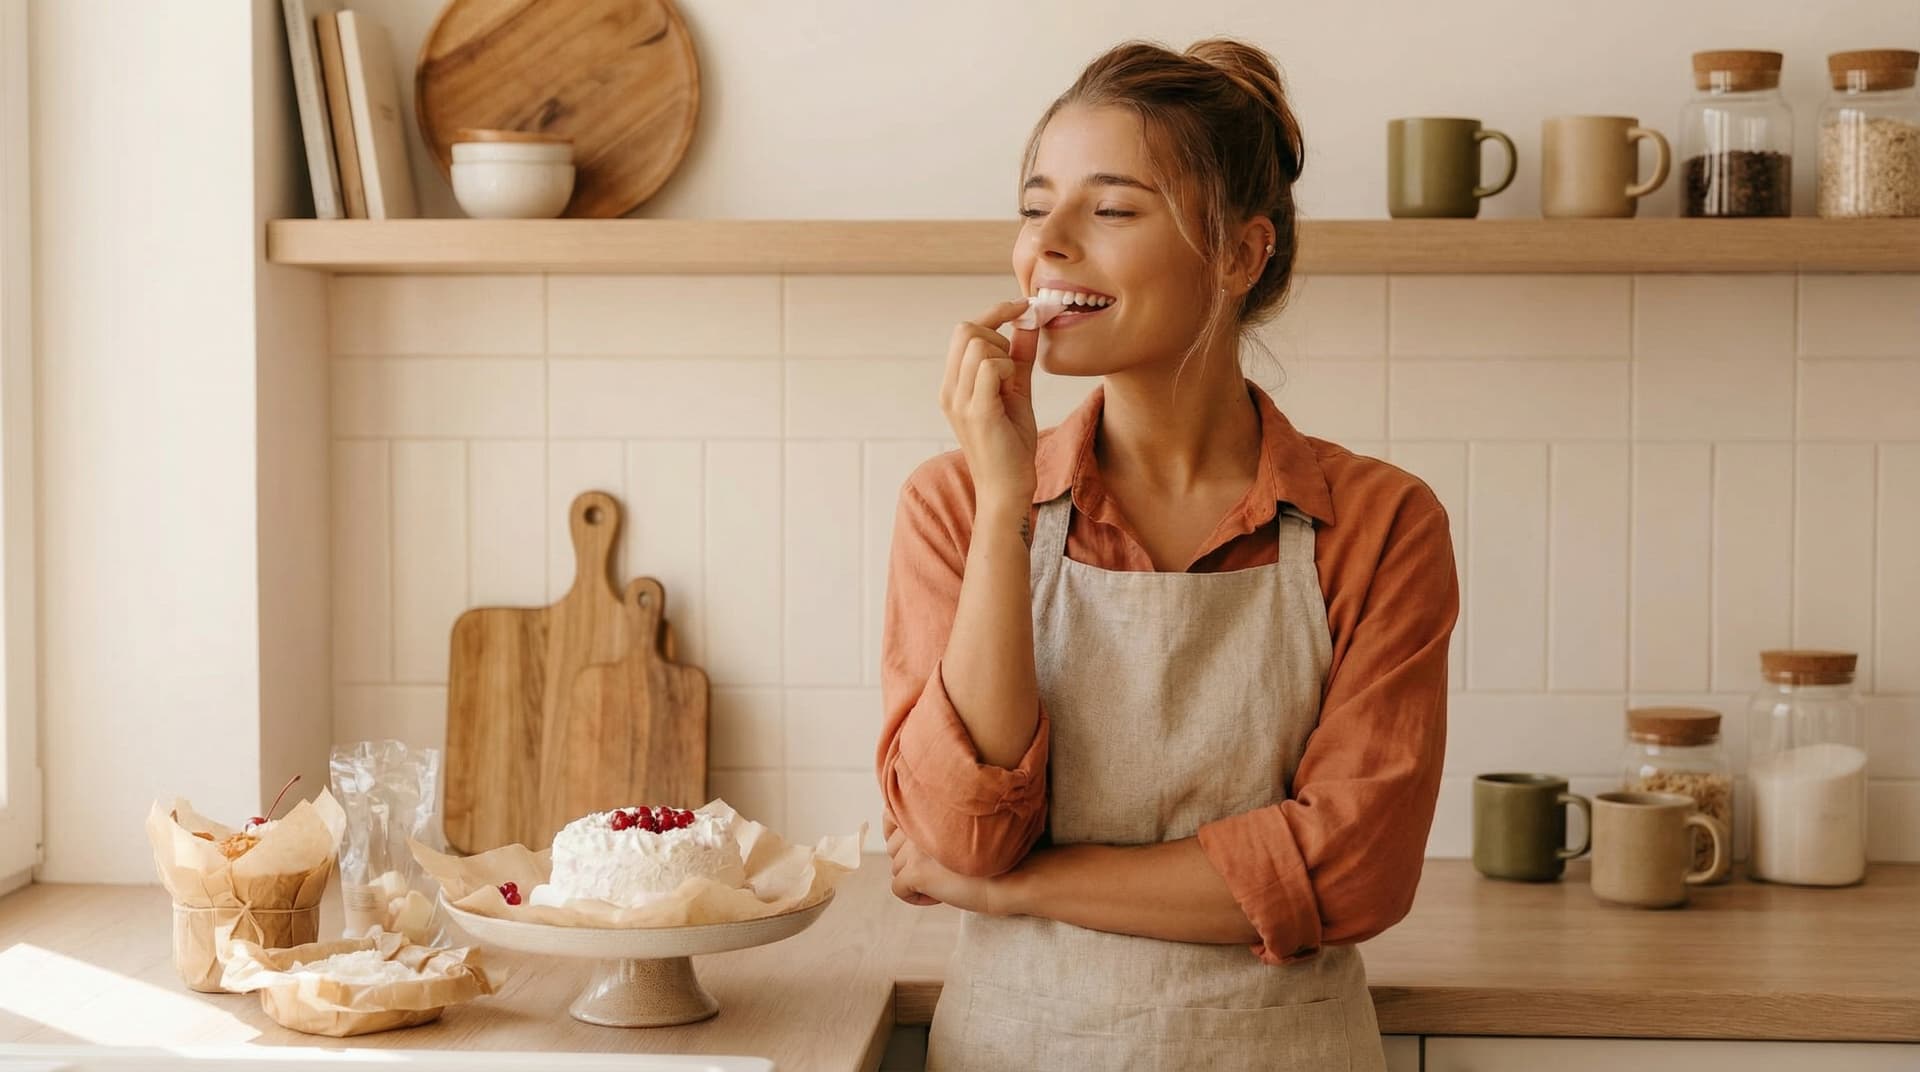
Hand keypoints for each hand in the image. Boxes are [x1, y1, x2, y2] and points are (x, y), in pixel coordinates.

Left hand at [884, 811, 1002, 914]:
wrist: (1013, 875)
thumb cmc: (994, 855)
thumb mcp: (959, 831)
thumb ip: (932, 827)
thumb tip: (899, 840)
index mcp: (927, 806)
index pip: (890, 817)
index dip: (899, 835)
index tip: (919, 849)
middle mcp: (918, 821)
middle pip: (893, 848)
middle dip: (912, 862)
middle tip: (944, 869)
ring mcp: (915, 846)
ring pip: (896, 869)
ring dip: (917, 879)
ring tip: (946, 881)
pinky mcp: (916, 870)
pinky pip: (899, 889)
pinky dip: (916, 897)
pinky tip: (940, 896)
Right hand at [940, 298, 1039, 510]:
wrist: (1008, 488)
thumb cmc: (1011, 445)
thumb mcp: (1016, 391)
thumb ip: (1019, 357)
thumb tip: (1030, 322)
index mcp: (954, 384)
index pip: (964, 329)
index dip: (995, 312)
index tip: (1023, 306)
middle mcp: (949, 389)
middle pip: (966, 329)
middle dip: (999, 334)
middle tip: (1013, 365)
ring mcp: (959, 400)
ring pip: (978, 343)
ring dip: (1003, 355)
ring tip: (1009, 385)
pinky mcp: (976, 411)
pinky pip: (989, 366)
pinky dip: (1006, 369)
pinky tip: (1010, 393)